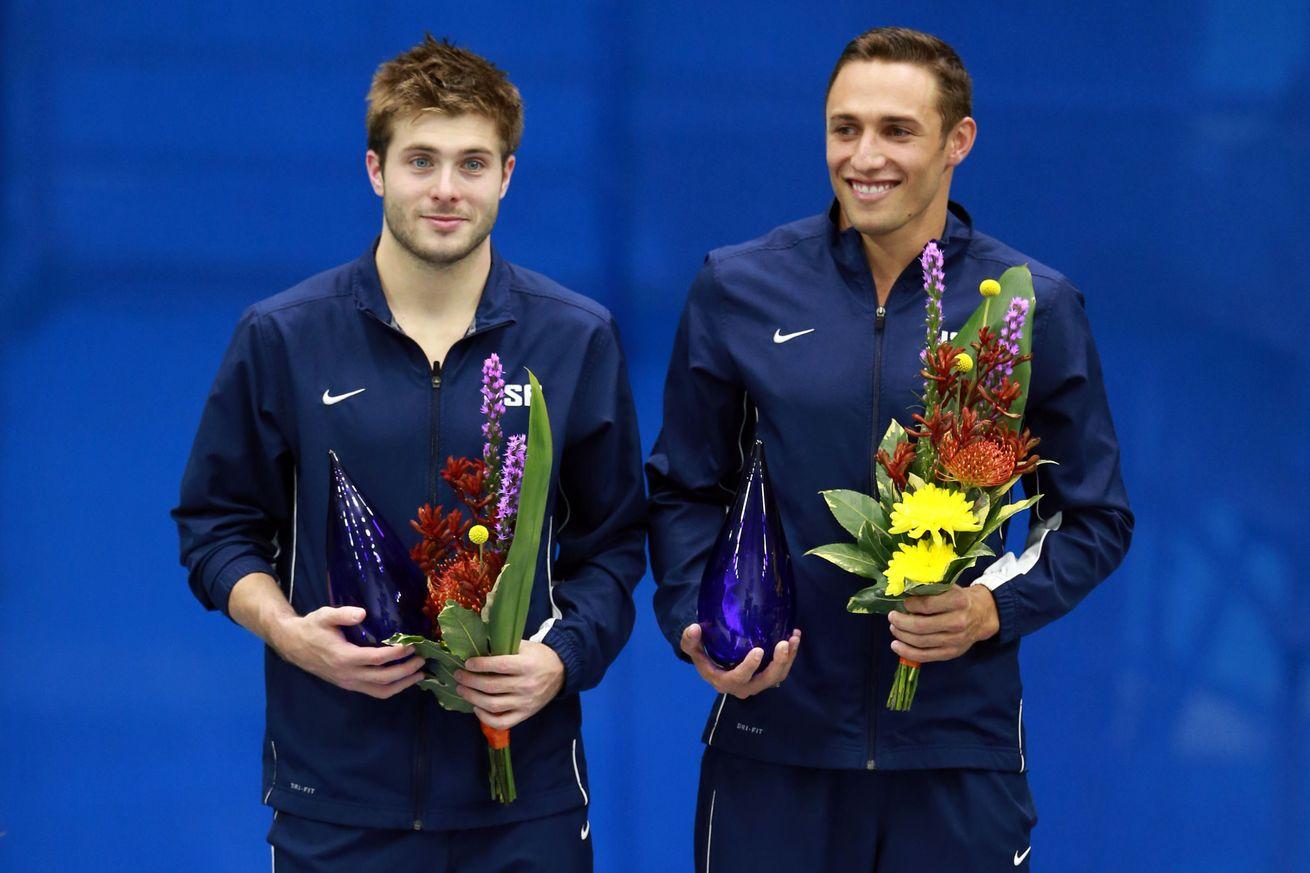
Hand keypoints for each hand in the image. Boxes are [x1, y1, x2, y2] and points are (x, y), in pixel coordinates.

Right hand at [270, 606, 425, 698]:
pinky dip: (391, 688)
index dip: (397, 654)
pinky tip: (403, 679)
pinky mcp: (349, 685)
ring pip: (380, 691)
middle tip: (422, 660)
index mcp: (344, 657)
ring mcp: (349, 683)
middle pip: (383, 679)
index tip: (412, 645)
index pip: (377, 659)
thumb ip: (343, 614)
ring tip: (419, 674)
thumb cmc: (311, 628)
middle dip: (406, 671)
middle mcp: (348, 674)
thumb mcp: (324, 615)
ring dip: (402, 684)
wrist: (293, 645)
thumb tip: (362, 613)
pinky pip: (373, 692)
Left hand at [455, 641, 565, 730]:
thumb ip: (504, 647)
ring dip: (472, 697)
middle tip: (458, 675)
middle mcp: (526, 685)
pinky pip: (501, 722)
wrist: (562, 671)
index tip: (467, 663)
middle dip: (470, 680)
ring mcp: (525, 703)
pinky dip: (485, 718)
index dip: (480, 665)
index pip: (499, 666)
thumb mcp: (525, 646)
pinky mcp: (525, 714)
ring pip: (493, 705)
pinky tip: (476, 707)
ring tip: (462, 689)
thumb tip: (477, 647)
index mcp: (527, 665)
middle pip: (491, 686)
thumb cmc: (539, 656)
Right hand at [680, 623, 801, 699]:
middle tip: (784, 644)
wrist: (715, 666)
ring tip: (793, 638)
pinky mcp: (767, 676)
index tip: (758, 650)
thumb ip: (690, 641)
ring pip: (778, 676)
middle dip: (777, 663)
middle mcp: (744, 686)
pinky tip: (794, 637)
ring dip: (788, 659)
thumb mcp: (693, 650)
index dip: (749, 667)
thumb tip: (693, 628)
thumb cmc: (705, 657)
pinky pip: (782, 669)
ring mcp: (758, 682)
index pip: (738, 678)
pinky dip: (790, 655)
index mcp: (725, 682)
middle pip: (765, 680)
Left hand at [887, 585, 998, 662]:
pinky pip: (925, 656)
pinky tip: (896, 645)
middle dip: (901, 622)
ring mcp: (955, 640)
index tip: (904, 603)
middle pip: (921, 626)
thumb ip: (929, 589)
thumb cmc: (959, 599)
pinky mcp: (951, 653)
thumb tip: (903, 591)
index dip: (911, 605)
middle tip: (892, 616)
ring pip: (921, 641)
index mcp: (958, 602)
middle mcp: (958, 622)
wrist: (981, 615)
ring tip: (893, 628)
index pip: (928, 605)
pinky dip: (907, 652)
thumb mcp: (949, 587)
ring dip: (902, 635)